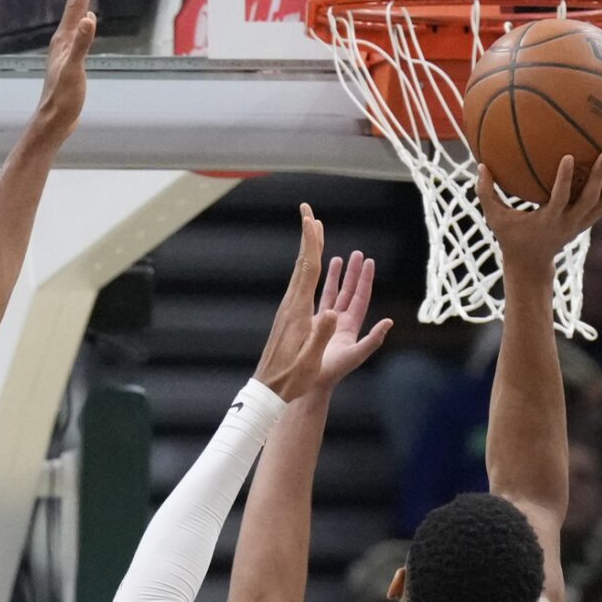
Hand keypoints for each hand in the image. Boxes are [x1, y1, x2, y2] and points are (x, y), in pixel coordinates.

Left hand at [36, 0, 97, 143]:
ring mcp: (64, 50)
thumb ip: (82, 44)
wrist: (53, 120)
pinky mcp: (68, 61)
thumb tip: (90, 18)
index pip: (76, 6)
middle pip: (73, 7)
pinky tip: (85, 23)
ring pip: (74, 18)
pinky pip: (77, 33)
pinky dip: (82, 21)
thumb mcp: (75, 70)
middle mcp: (62, 41)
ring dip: (81, 0)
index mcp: (64, 39)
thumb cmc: (64, 99)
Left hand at [252, 210, 340, 403]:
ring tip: (313, 231)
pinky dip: (306, 267)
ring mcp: (288, 309)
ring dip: (307, 249)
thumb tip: (333, 312)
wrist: (268, 389)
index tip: (312, 219)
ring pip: (300, 271)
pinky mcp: (288, 316)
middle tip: (309, 212)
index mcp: (299, 311)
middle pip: (302, 263)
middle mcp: (291, 304)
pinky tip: (308, 266)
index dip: (311, 243)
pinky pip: (300, 283)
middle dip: (308, 237)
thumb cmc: (291, 378)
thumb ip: (322, 335)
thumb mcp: (310, 360)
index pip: (307, 269)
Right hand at [308, 250, 391, 392]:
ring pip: (334, 295)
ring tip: (339, 258)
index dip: (365, 280)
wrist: (311, 384)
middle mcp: (341, 323)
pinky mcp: (313, 325)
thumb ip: (373, 339)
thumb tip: (389, 321)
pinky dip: (321, 289)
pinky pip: (319, 302)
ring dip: (337, 277)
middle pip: (350, 292)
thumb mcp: (355, 355)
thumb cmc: (332, 372)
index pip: (360, 298)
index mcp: (351, 327)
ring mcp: (327, 323)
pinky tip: (319, 277)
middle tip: (357, 253)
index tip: (369, 261)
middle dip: (354, 273)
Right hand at [477, 149, 601, 277]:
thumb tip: (480, 165)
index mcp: (550, 220)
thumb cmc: (512, 237)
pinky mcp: (591, 220)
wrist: (532, 265)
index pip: (560, 199)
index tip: (569, 156)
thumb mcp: (496, 219)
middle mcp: (571, 222)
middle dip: (600, 178)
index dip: (565, 180)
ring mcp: (584, 221)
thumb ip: (487, 194)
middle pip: (591, 200)